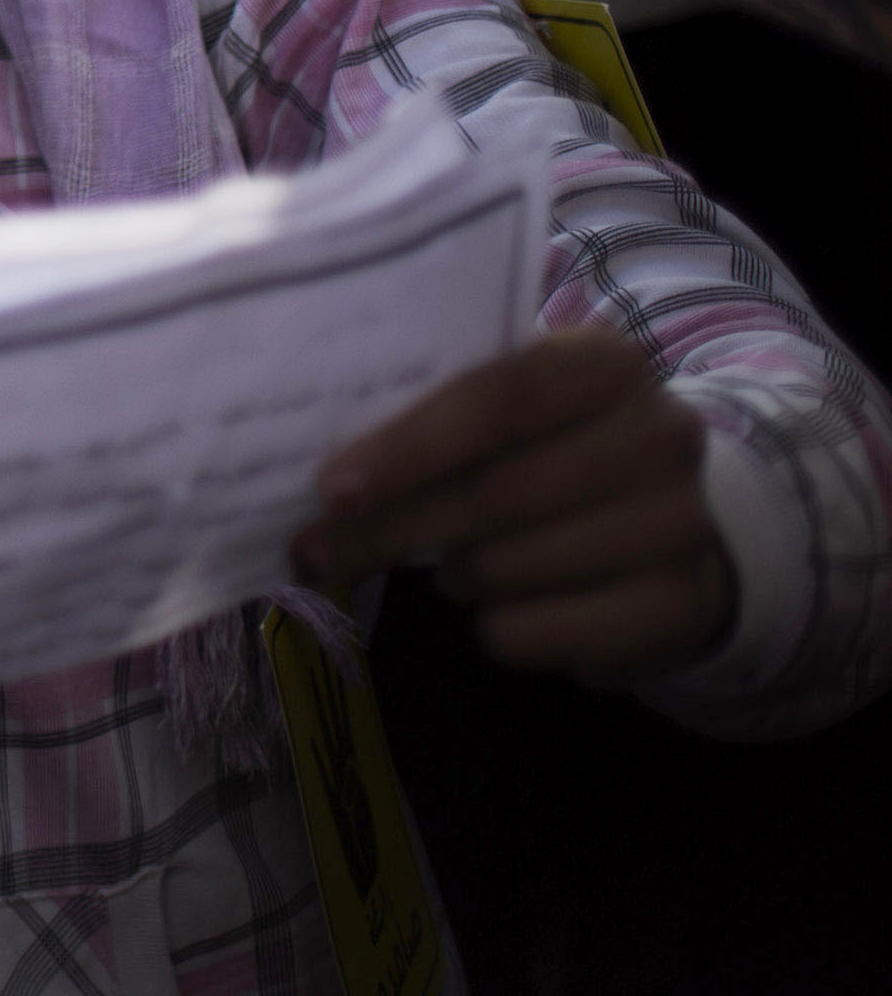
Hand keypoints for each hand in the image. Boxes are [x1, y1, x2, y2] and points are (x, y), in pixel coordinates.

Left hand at [294, 327, 731, 676]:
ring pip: (507, 568)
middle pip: (494, 493)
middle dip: (389, 528)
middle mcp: (661, 436)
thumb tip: (326, 479)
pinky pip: (534, 632)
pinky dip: (496, 626)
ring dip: (452, 574)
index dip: (410, 447)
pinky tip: (504, 601)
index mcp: (606, 364)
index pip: (498, 399)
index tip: (332, 488)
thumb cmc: (554, 446)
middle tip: (314, 550)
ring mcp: (681, 526)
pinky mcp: (678, 607)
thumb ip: (437, 415)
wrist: (676, 517)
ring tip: (451, 563)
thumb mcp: (516, 408)